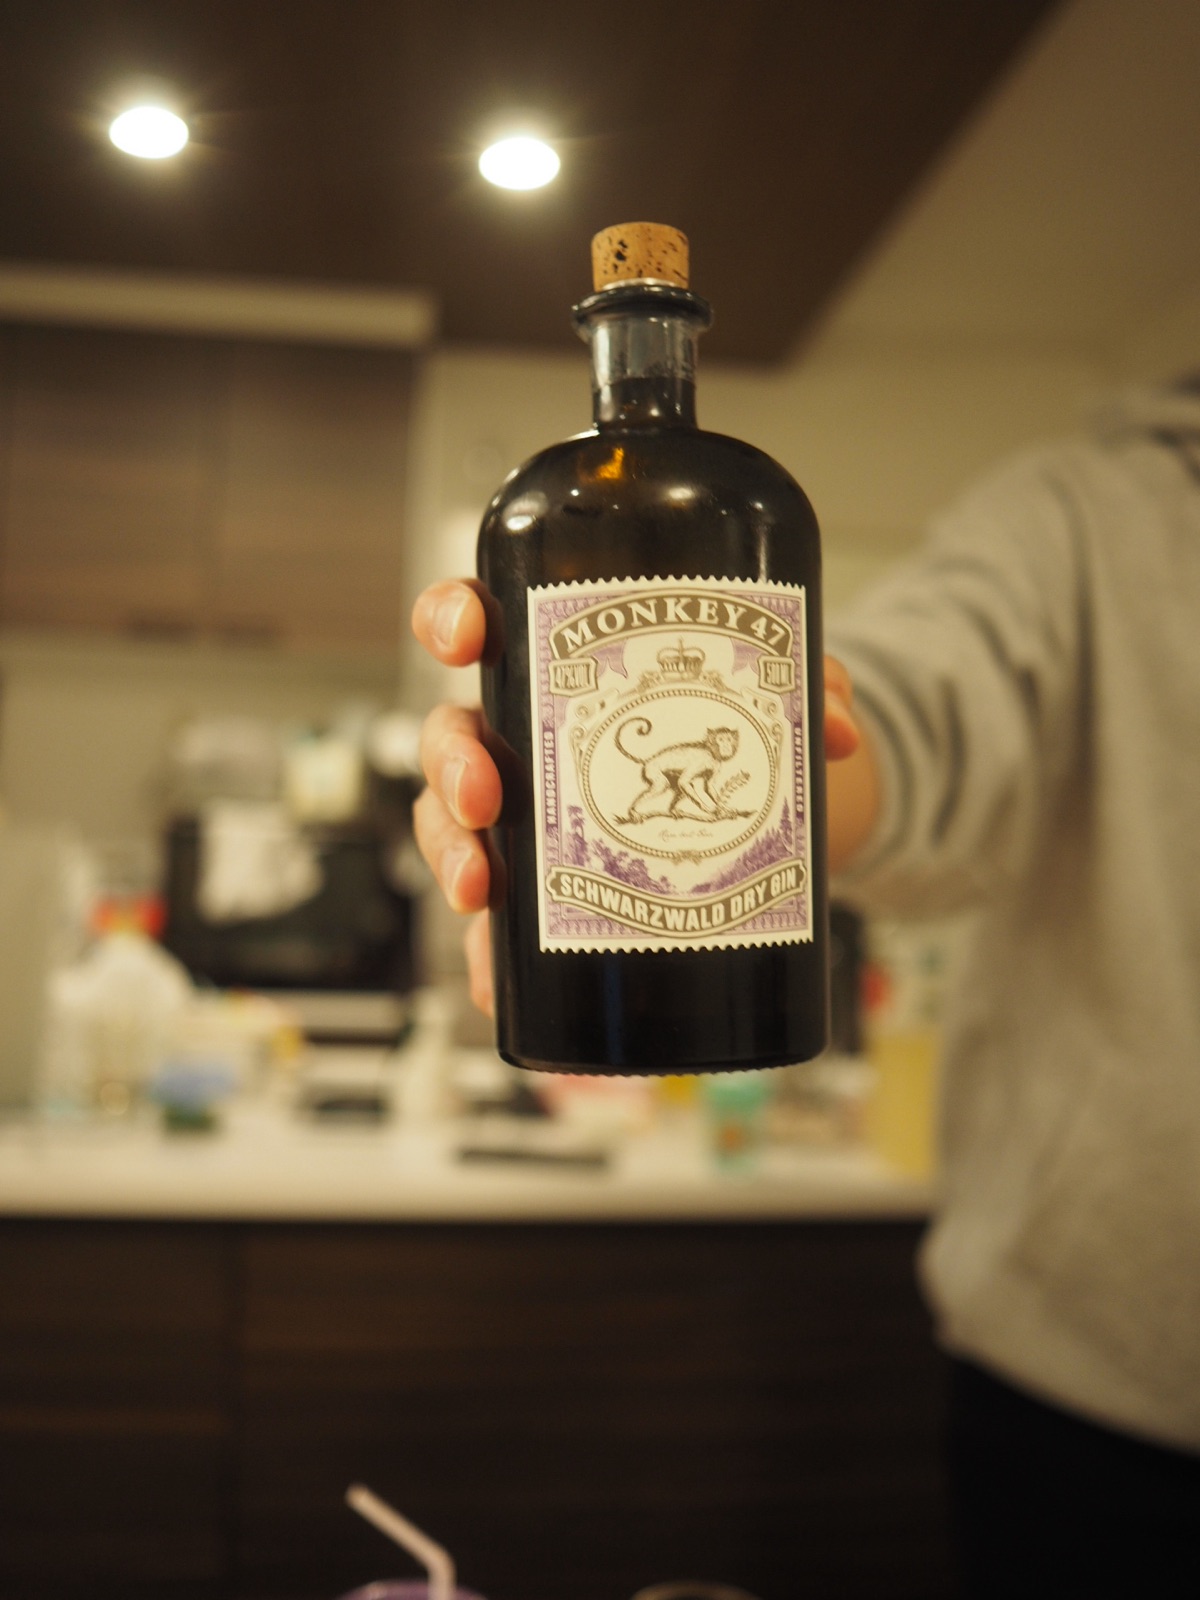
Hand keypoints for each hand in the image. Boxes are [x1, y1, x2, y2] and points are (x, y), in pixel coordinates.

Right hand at [412, 578, 864, 1014]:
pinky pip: (498, 929)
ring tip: (480, 892)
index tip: (465, 636)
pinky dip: (489, 959)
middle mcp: (528, 740)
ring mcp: (530, 820)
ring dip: (450, 856)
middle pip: (450, 736)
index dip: (453, 619)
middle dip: (450, 765)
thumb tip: (833, 727)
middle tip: (484, 798)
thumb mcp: (781, 693)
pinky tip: (495, 984)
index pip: (484, 624)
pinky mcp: (548, 896)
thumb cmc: (749, 729)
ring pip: (452, 827)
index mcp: (561, 669)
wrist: (780, 813)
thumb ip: (811, 688)